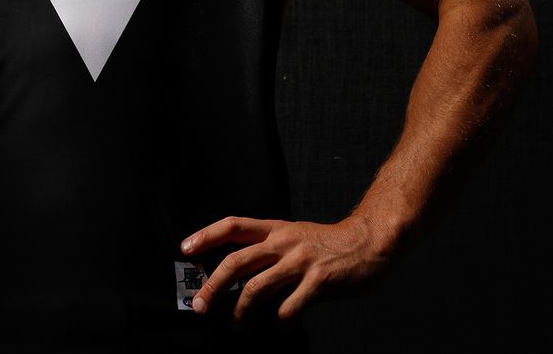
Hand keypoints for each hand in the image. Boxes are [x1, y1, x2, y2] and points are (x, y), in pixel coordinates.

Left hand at [180, 214, 391, 322]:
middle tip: (200, 305)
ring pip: (256, 288)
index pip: (232, 225)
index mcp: (274, 228)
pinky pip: (289, 308)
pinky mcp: (318, 281)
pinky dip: (280, 323)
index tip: (185, 249)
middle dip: (213, 286)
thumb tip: (235, 271)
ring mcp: (300, 261)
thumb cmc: (325, 243)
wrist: (367, 241)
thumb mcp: (292, 235)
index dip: (206, 235)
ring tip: (237, 326)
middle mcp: (282, 242)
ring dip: (240, 311)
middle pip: (236, 261)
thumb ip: (266, 248)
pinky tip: (281, 328)